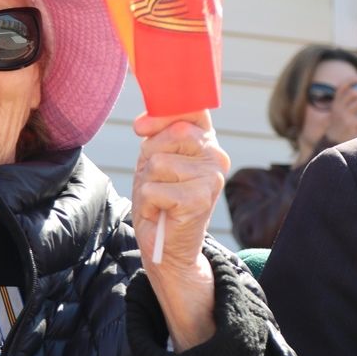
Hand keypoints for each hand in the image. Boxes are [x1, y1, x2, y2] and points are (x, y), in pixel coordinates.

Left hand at [132, 111, 230, 351]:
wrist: (167, 246)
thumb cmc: (160, 200)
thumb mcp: (156, 159)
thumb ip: (157, 134)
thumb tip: (144, 122)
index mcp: (208, 142)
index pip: (192, 109)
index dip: (162, 113)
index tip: (141, 128)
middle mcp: (216, 156)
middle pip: (171, 133)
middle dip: (151, 157)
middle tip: (156, 180)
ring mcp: (211, 178)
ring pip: (158, 162)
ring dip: (147, 183)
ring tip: (159, 198)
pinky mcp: (200, 200)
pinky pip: (153, 188)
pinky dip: (147, 202)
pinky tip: (160, 212)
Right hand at [323, 82, 356, 144]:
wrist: (331, 145)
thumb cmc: (339, 129)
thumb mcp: (340, 116)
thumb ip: (349, 108)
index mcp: (335, 105)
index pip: (341, 88)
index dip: (350, 80)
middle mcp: (338, 108)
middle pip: (353, 93)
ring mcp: (343, 116)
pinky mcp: (349, 125)